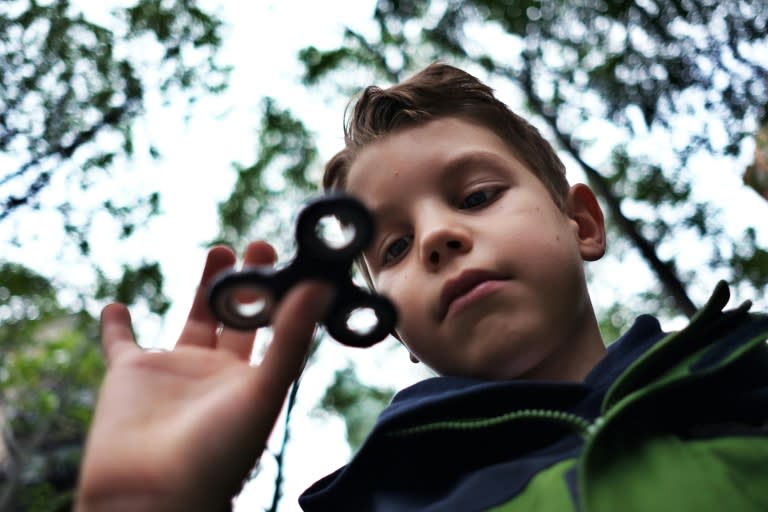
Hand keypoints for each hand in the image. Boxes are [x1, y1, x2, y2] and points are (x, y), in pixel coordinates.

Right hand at [76, 242, 332, 510]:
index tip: (292, 259)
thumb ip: (290, 340)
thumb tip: (321, 287)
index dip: (281, 294)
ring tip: (220, 252)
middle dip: (247, 282)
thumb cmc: (216, 456)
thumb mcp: (263, 392)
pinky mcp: (129, 376)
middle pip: (236, 317)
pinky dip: (116, 326)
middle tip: (259, 245)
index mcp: (251, 379)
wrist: (151, 497)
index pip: (273, 327)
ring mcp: (173, 372)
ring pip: (192, 319)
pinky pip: (121, 344)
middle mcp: (215, 373)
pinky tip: (116, 305)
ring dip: (204, 287)